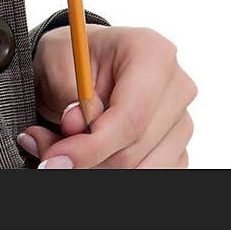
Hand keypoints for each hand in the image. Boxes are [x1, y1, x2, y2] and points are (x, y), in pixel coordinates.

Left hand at [18, 25, 197, 167]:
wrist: (86, 63)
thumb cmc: (74, 55)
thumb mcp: (56, 60)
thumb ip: (66, 90)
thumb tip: (75, 124)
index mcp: (153, 53)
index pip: (131, 116)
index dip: (92, 144)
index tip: (57, 159)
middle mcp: (176, 87)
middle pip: (134, 148)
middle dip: (86, 156)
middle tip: (48, 151)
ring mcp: (182, 121)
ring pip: (140, 169)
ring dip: (96, 166)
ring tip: (64, 145)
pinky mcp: (178, 148)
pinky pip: (147, 176)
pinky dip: (110, 170)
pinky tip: (89, 151)